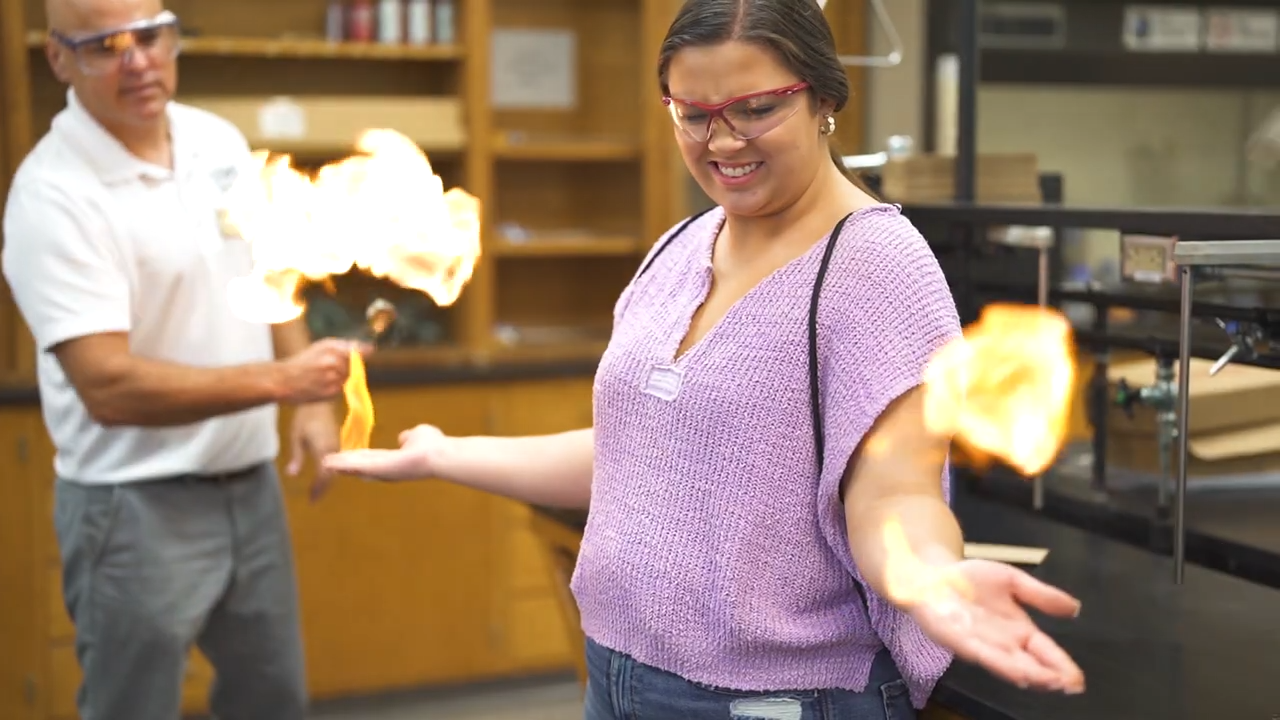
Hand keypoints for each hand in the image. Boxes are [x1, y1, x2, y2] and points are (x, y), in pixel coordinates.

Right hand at [278, 338, 369, 404]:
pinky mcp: (331, 392)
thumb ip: (344, 346)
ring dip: (342, 377)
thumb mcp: (321, 346)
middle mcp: (334, 361)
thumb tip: (369, 348)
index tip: (369, 352)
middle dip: (350, 366)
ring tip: (323, 376)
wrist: (282, 380)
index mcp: (331, 347)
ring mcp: (333, 377)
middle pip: (356, 366)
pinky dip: (335, 387)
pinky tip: (321, 384)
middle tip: (330, 368)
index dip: (366, 352)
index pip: (360, 351)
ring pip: (349, 378)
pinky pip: (341, 388)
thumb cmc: (301, 362)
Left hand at [287, 403, 340, 500]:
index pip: (323, 475)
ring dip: (326, 480)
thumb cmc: (305, 417)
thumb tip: (292, 475)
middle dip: (323, 488)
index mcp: (323, 450)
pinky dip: (329, 471)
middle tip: (313, 498)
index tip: (311, 499)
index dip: (318, 489)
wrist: (320, 401)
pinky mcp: (336, 442)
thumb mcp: (296, 437)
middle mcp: (333, 450)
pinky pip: (336, 462)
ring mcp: (337, 446)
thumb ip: (296, 457)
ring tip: (317, 490)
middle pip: (331, 475)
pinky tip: (322, 474)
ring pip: (335, 469)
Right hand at [321, 424, 446, 480]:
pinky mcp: (380, 469)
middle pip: (361, 466)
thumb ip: (409, 437)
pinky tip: (330, 463)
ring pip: (357, 467)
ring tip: (325, 462)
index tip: (345, 456)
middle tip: (327, 462)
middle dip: (344, 464)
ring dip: (341, 465)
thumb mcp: (417, 435)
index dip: (358, 457)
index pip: (372, 459)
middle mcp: (386, 469)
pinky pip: (358, 466)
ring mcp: (382, 471)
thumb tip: (404, 437)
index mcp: (393, 461)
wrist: (439, 454)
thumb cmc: (434, 446)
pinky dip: (343, 464)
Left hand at [906, 559, 1083, 692]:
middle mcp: (1001, 644)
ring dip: (1028, 674)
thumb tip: (1075, 607)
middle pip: (1030, 664)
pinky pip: (980, 653)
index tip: (1078, 679)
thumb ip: (1041, 595)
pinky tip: (1014, 671)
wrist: (932, 574)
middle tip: (1069, 686)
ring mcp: (980, 645)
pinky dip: (998, 663)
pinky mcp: (958, 640)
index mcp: (1018, 630)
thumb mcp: (1013, 581)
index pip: (1045, 651)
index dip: (1062, 665)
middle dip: (1049, 676)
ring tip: (1049, 682)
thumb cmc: (970, 580)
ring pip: (1007, 665)